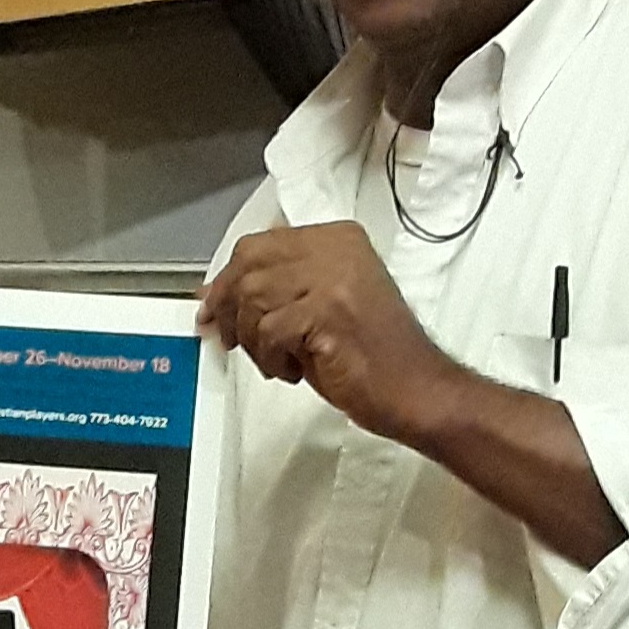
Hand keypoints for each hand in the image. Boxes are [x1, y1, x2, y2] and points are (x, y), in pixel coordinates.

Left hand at [200, 222, 451, 443]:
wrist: (416, 390)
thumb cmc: (371, 357)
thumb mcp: (322, 307)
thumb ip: (277, 291)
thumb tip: (216, 296)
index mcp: (337, 238)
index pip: (259, 245)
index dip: (227, 280)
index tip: (212, 308)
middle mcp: (336, 248)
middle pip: (249, 263)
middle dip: (229, 306)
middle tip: (230, 339)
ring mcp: (333, 277)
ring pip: (253, 296)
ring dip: (254, 339)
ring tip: (280, 360)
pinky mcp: (328, 311)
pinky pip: (268, 330)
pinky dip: (271, 358)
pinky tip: (294, 370)